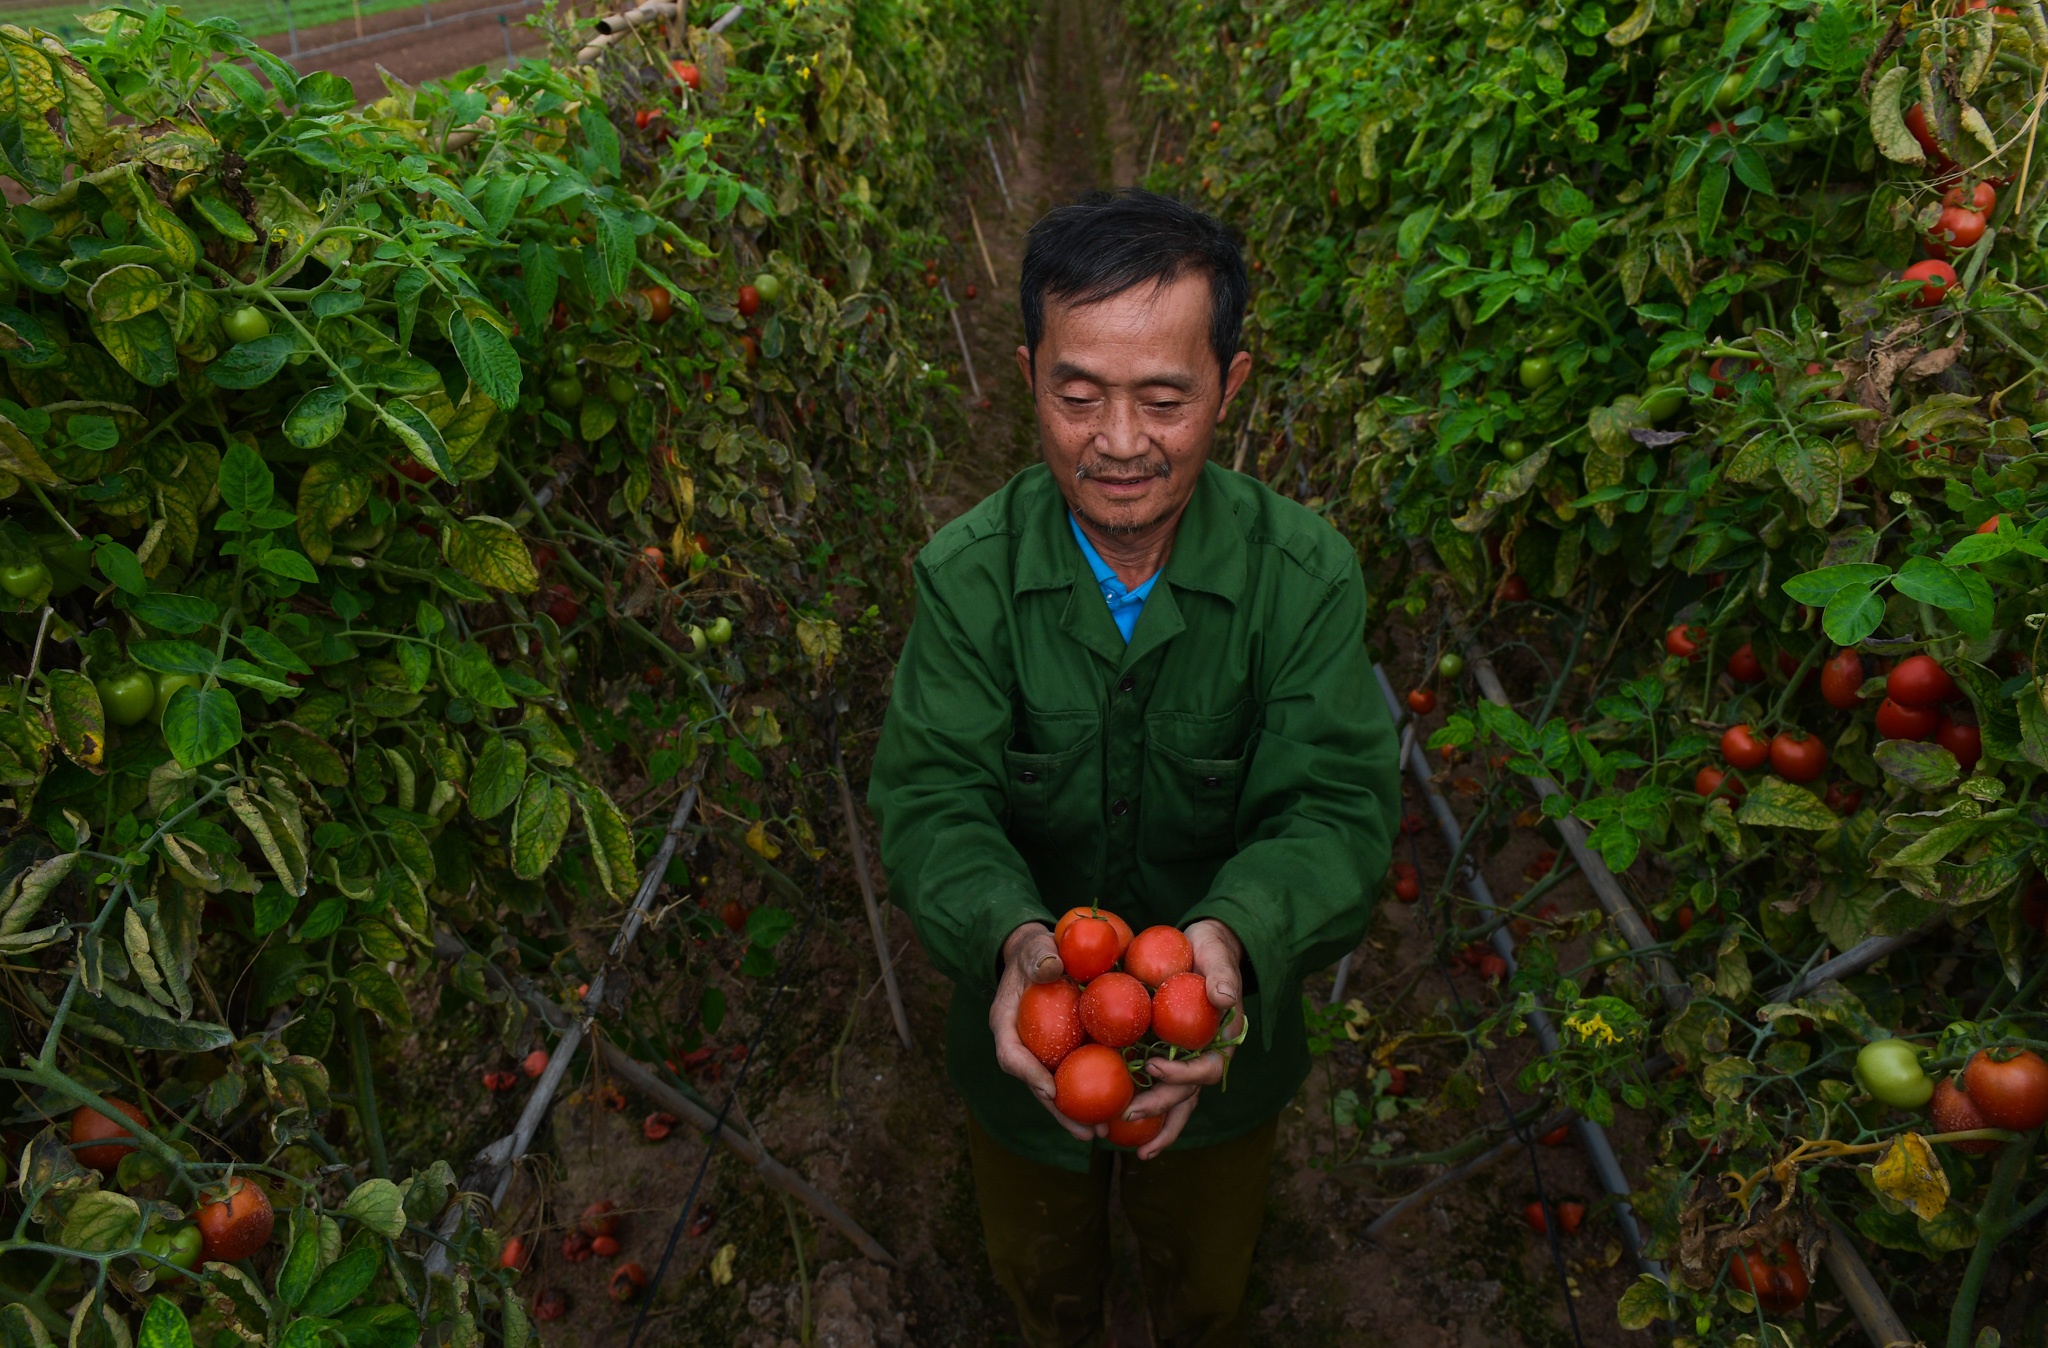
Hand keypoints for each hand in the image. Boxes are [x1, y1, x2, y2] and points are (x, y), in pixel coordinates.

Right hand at [989, 922, 1095, 1139]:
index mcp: (1006, 1024)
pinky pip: (1077, 1076)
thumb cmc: (1037, 951)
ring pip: (1057, 1090)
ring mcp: (1043, 1053)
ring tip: (1102, 1134)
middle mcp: (1023, 1046)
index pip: (1012, 1055)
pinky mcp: (1063, 1053)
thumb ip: (1040, 956)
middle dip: (1060, 1112)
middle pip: (1037, 1086)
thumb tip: (1052, 966)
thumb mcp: (1035, 948)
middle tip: (1086, 1132)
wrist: (1043, 955)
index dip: (1029, 1075)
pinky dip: (1093, 1093)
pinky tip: (1117, 1108)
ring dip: (1077, 1114)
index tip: (1051, 1090)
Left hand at [1125, 918, 1244, 1159]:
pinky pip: (1157, 1086)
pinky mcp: (1168, 1055)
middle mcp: (1204, 1057)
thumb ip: (1223, 977)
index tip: (1153, 1067)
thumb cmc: (1213, 951)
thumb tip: (1223, 997)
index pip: (1205, 1069)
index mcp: (1221, 1041)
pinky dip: (1145, 1106)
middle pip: (1187, 1095)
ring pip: (1176, 1102)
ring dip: (1158, 1126)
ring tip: (1138, 1151)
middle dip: (1160, 1108)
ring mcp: (1187, 1061)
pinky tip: (1120, 1121)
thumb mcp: (1219, 957)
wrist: (1203, 947)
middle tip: (1129, 1115)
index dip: (1181, 1074)